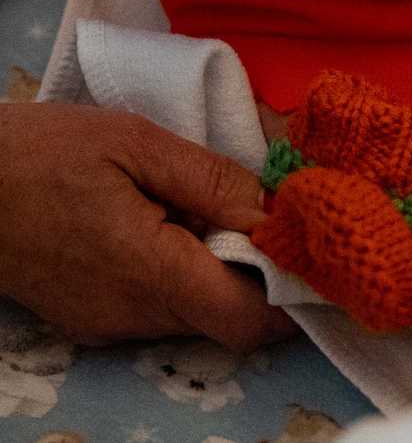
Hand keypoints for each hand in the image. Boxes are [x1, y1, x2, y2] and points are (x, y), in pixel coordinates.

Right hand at [0, 102, 295, 351]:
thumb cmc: (46, 153)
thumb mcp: (135, 142)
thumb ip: (209, 180)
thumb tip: (273, 210)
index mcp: (149, 270)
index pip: (245, 319)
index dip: (290, 295)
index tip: (311, 250)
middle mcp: (132, 314)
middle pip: (225, 316)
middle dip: (257, 271)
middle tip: (265, 210)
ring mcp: (109, 323)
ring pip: (193, 311)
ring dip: (217, 268)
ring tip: (206, 205)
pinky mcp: (92, 319)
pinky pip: (158, 307)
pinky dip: (181, 271)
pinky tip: (167, 220)